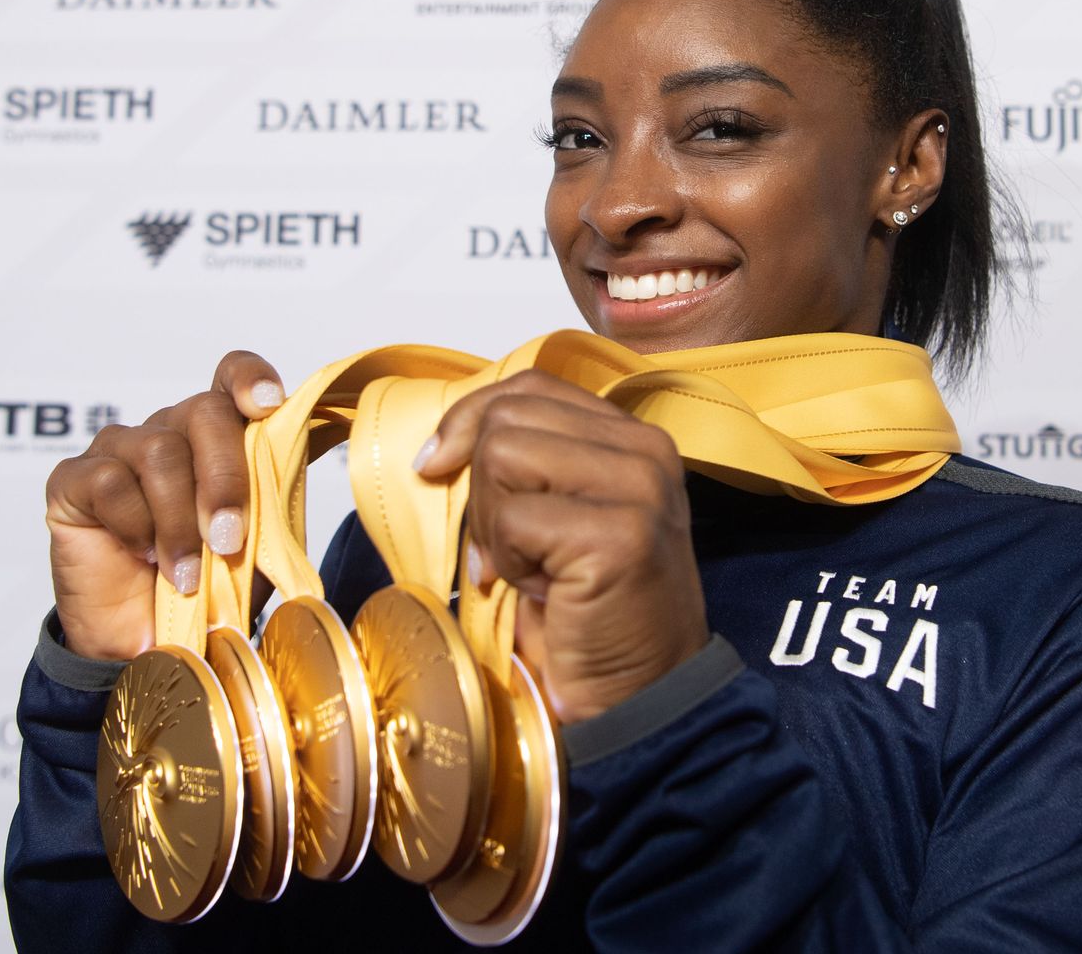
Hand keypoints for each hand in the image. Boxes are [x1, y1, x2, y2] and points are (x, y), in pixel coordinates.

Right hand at [42, 352, 284, 660]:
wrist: (148, 639)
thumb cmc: (208, 584)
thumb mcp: (257, 541)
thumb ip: (275, 493)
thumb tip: (312, 446)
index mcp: (218, 436)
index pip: (231, 376)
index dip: (249, 379)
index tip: (269, 405)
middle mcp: (169, 430)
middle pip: (203, 413)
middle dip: (225, 479)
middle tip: (228, 540)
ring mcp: (119, 449)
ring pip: (159, 452)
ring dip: (180, 520)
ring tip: (186, 573)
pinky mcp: (74, 479)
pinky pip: (111, 482)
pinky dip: (136, 526)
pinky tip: (143, 555)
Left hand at [417, 370, 709, 722]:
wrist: (637, 695)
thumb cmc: (591, 613)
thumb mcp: (557, 518)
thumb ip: (528, 465)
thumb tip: (443, 443)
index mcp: (633, 438)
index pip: (531, 386)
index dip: (470, 419)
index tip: (436, 464)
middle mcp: (645, 450)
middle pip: (507, 418)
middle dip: (481, 488)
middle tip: (506, 548)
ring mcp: (639, 487)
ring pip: (503, 456)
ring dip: (494, 525)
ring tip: (530, 570)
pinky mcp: (619, 533)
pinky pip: (513, 520)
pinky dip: (508, 564)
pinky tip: (544, 593)